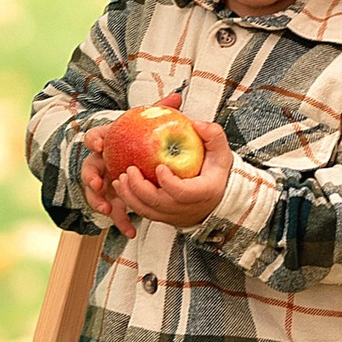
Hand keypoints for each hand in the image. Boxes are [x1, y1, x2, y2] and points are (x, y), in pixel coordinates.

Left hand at [105, 116, 231, 229]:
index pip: (182, 192)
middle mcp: (186, 208)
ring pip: (147, 211)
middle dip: (139, 187)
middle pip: (158, 203)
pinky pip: (144, 213)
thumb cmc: (218, 174)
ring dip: (130, 196)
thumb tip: (197, 124)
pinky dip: (131, 201)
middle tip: (130, 170)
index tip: (159, 167)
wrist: (218, 198)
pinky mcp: (164, 217)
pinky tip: (123, 186)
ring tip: (120, 178)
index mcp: (202, 192)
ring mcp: (174, 215)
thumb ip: (213, 135)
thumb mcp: (221, 152)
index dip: (168, 182)